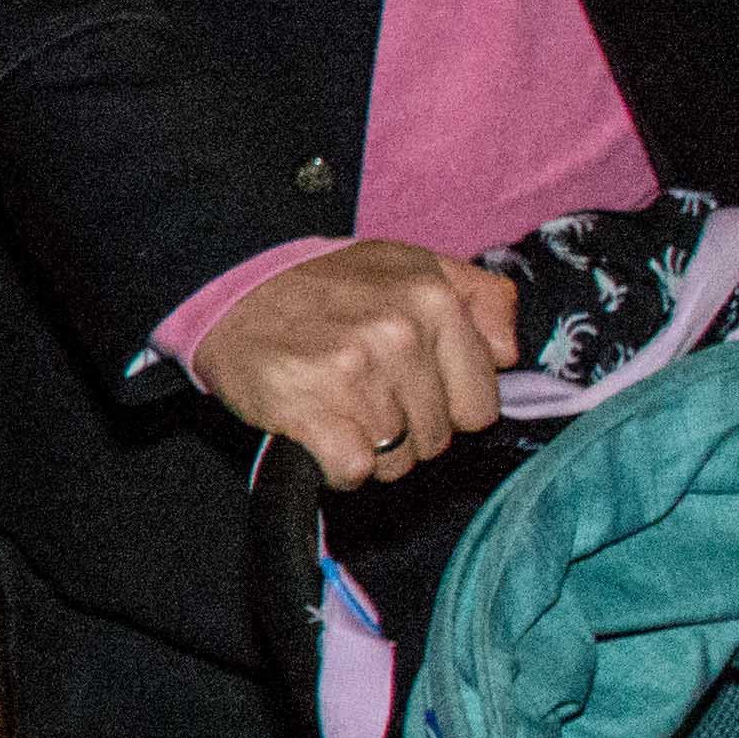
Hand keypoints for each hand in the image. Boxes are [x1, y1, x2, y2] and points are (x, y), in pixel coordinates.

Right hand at [191, 241, 518, 485]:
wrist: (229, 289)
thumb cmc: (327, 286)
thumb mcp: (412, 266)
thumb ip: (482, 298)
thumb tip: (509, 354)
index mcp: (434, 300)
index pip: (480, 407)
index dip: (445, 407)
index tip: (409, 387)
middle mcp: (399, 334)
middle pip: (437, 440)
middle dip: (406, 430)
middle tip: (363, 395)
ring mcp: (353, 374)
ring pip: (396, 461)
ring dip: (369, 448)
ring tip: (337, 408)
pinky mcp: (310, 411)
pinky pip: (354, 472)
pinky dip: (337, 467)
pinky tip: (319, 434)